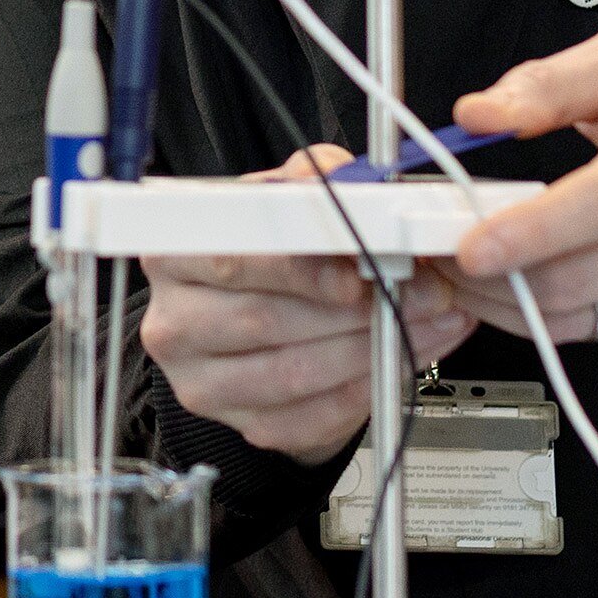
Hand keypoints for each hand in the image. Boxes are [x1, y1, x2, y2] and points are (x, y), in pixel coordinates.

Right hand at [136, 145, 476, 461]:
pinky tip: (399, 359)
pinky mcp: (240, 423)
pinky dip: (366, 388)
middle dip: (357, 308)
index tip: (353, 272)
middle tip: (421, 293)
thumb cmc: (270, 261)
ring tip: (424, 322)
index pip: (230, 261)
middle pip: (264, 320)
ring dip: (372, 348)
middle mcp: (174, 321)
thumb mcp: (280, 203)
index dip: (298, 269)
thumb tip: (333, 174)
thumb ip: (305, 182)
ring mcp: (200, 380)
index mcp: (174, 255)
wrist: (264, 328)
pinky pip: (308, 417)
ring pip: (292, 373)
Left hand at [443, 9, 597, 344]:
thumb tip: (479, 112)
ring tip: (456, 270)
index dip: (531, 233)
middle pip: (585, 277)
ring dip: (508, 304)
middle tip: (432, 253)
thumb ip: (550, 81)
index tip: (469, 246)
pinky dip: (544, 316)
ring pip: (584, 315)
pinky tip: (510, 284)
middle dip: (495, 279)